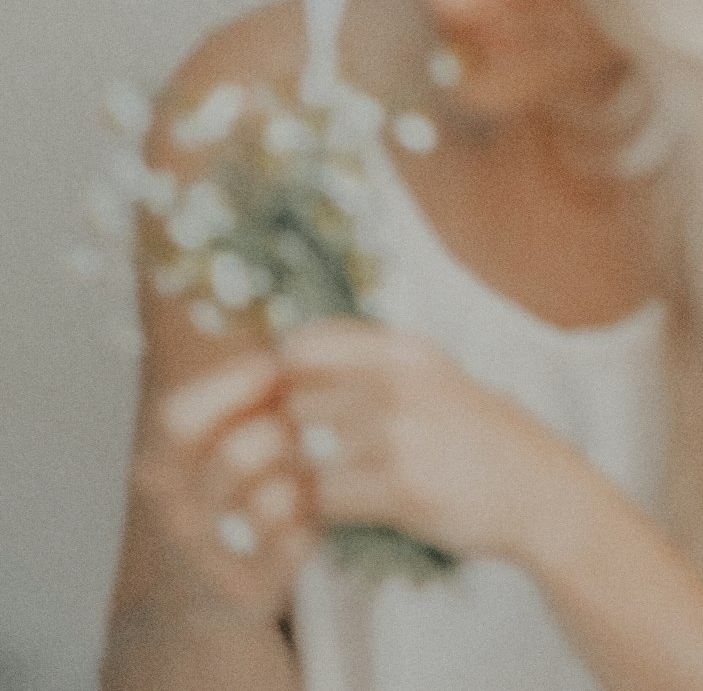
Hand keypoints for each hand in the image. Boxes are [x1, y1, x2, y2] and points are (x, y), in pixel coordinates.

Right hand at [135, 352, 316, 616]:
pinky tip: (319, 506)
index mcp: (157, 468)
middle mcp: (174, 517)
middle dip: (283, 429)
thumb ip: (240, 390)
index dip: (232, 385)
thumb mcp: (210, 439)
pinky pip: (298, 542)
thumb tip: (285, 330)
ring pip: (272, 501)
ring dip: (306, 473)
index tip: (274, 363)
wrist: (203, 597)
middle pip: (235, 457)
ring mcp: (209, 561)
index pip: (179, 420)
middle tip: (309, 418)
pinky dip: (316, 518)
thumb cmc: (223, 489)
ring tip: (318, 459)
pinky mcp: (248, 595)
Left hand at [279, 318, 568, 563]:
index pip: (304, 344)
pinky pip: (326, 497)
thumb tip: (287, 354)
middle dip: (288, 431)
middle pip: (295, 399)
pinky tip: (342, 511)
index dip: (282, 378)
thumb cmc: (475, 432)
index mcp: (403, 347)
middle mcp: (399, 381)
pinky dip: (323, 510)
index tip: (290, 405)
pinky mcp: (402, 488)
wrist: (540, 489)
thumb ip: (368, 361)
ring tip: (318, 485)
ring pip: (304, 451)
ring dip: (302, 473)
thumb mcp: (430, 374)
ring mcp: (400, 433)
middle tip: (299, 457)